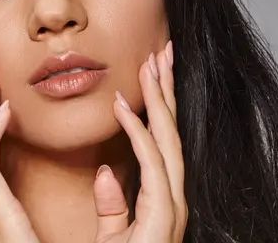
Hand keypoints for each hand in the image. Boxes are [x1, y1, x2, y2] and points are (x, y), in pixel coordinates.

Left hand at [93, 41, 187, 241]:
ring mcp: (170, 209)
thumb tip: (106, 170)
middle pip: (169, 133)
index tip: (147, 70)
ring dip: (160, 101)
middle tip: (161, 52)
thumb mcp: (112, 233)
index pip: (158, 140)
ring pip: (167, 142)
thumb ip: (113, 204)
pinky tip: (126, 107)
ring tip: (154, 63)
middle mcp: (170, 199)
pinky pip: (152, 167)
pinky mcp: (163, 220)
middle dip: (165, 91)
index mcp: (158, 198)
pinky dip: (140, 134)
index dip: (155, 105)